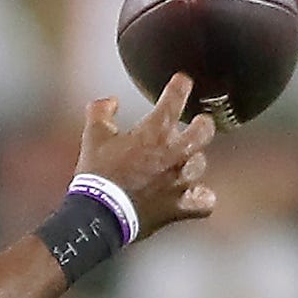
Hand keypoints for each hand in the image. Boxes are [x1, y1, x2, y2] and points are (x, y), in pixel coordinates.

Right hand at [79, 75, 216, 239]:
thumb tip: (110, 101)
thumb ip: (101, 112)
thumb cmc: (98, 175)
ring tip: (183, 165)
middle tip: (199, 123)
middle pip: (204, 130)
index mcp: (155, 132)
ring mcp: (180, 180)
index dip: (181, 85)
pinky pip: (204, 201)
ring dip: (191, 163)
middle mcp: (175, 152)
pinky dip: (200, 199)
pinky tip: (195, 196)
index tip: (182, 82)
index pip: (176, 97)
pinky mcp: (179, 206)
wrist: (98, 215)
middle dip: (202, 125)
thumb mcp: (92, 137)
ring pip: (199, 165)